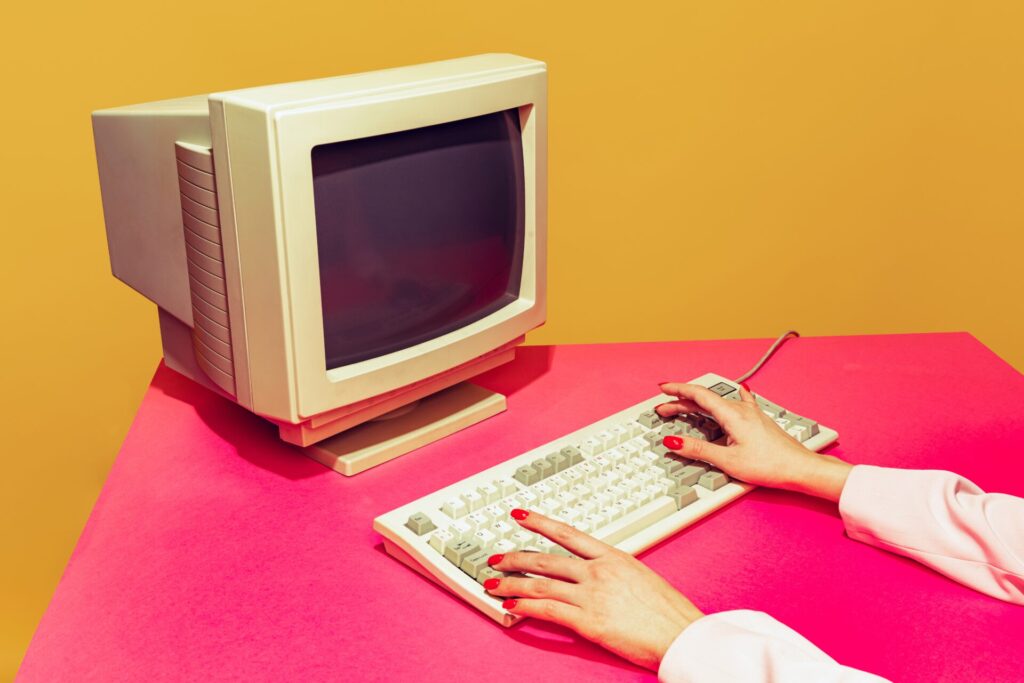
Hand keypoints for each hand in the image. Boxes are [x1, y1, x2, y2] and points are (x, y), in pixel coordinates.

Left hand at [485, 509, 702, 670]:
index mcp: (613, 556)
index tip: (521, 516)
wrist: (683, 635)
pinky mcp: (589, 621)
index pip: (567, 533)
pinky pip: (548, 610)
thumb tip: (600, 572)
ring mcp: (592, 595)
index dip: (540, 523)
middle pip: (546, 559)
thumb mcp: (641, 576)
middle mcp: (598, 572)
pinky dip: (525, 607)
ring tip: (493, 583)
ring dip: (511, 583)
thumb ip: (615, 571)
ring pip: (541, 584)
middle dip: (515, 558)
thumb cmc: (669, 612)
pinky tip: (511, 607)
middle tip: (495, 558)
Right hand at [656, 382, 851, 501]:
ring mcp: (751, 414)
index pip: (698, 394)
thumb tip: (673, 443)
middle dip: (681, 402)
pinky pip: (738, 403)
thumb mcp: (728, 460)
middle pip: (705, 399)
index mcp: (732, 414)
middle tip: (663, 409)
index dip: (677, 390)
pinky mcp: (758, 421)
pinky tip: (739, 391)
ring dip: (699, 404)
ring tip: (685, 408)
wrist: (800, 468)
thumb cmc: (771, 465)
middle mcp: (742, 410)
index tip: (662, 389)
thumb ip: (698, 450)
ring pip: (719, 403)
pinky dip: (727, 399)